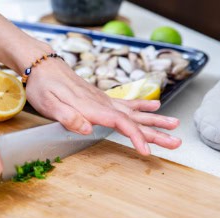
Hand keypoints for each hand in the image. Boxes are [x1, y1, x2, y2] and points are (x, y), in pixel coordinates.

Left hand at [25, 58, 180, 154]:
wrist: (42, 64)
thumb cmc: (43, 85)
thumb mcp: (48, 104)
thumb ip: (68, 116)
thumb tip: (87, 129)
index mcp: (90, 107)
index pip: (120, 123)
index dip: (136, 137)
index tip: (147, 151)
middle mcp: (101, 102)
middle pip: (133, 118)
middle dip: (155, 131)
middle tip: (176, 141)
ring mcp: (103, 99)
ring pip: (134, 111)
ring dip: (155, 119)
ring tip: (175, 125)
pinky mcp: (100, 97)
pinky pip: (126, 102)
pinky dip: (142, 104)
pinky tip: (155, 105)